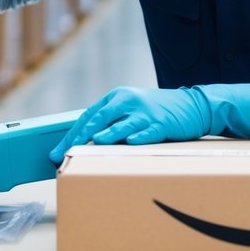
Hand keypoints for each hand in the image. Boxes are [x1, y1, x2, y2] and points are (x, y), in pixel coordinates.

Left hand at [49, 82, 249, 162]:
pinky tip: (129, 144)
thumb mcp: (131, 110)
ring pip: (121, 124)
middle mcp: (128, 101)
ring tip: (93, 144)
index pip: (88, 116)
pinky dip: (137, 137)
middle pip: (99, 119)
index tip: (57, 152)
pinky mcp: (162, 123)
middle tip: (65, 153)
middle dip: (80, 137)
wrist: (193, 105)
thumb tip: (85, 143)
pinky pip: (147, 132)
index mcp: (117, 97)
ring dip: (107, 135)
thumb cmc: (158, 112)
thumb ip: (111, 122)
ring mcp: (145, 112)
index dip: (71, 134)